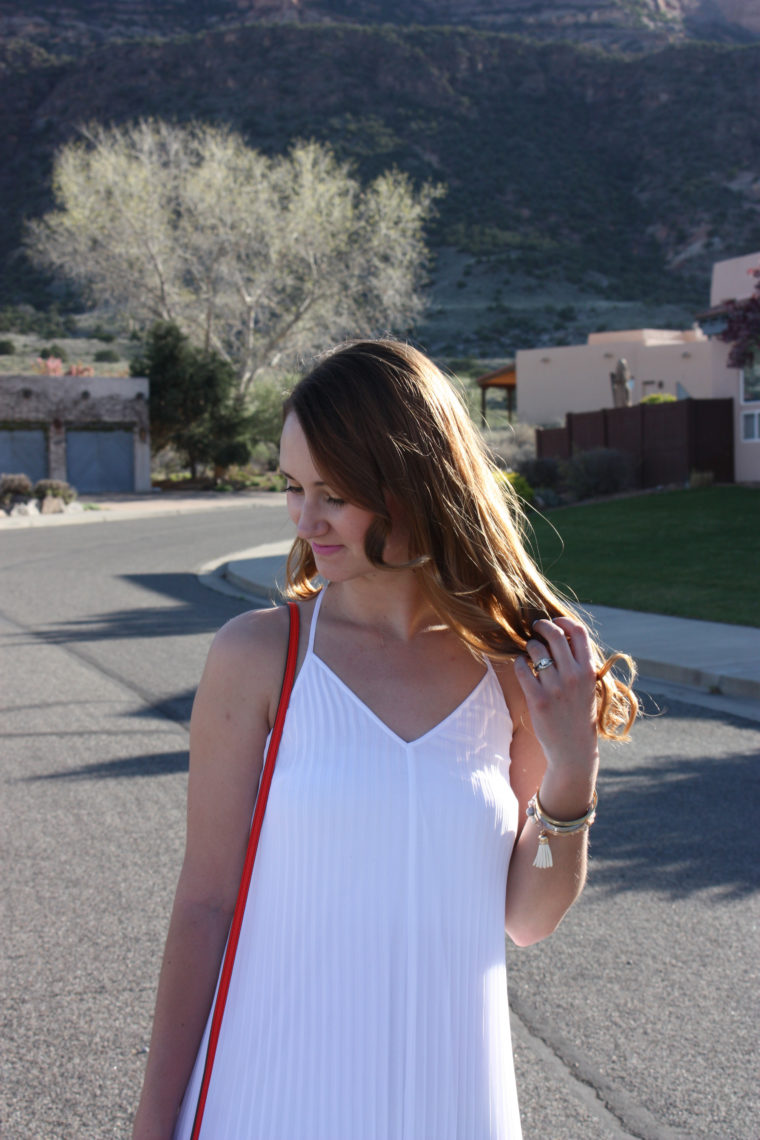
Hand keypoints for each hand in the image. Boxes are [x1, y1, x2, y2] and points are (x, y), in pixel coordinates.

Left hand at [514, 616, 598, 787]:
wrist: (574, 749)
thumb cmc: (579, 715)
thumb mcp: (588, 687)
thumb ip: (579, 664)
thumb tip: (563, 637)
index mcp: (588, 671)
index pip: (579, 632)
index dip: (565, 621)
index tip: (555, 621)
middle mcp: (573, 676)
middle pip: (555, 635)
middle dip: (542, 626)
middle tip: (535, 627)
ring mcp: (555, 688)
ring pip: (536, 650)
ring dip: (530, 646)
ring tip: (530, 652)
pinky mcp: (538, 699)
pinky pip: (522, 669)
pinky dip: (519, 663)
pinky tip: (522, 666)